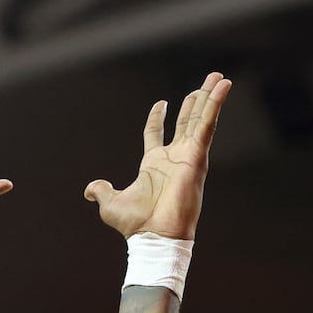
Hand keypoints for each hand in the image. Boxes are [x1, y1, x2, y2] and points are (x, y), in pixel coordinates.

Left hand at [84, 72, 230, 238]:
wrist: (154, 236)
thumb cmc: (136, 225)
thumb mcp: (111, 204)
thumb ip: (102, 192)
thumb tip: (89, 190)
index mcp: (153, 164)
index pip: (156, 133)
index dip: (157, 118)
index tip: (160, 104)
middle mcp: (174, 157)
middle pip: (186, 121)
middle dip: (195, 102)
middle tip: (205, 83)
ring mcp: (188, 155)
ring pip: (201, 119)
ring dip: (210, 97)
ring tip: (218, 77)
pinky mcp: (197, 155)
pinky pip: (208, 124)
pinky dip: (216, 105)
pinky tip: (223, 86)